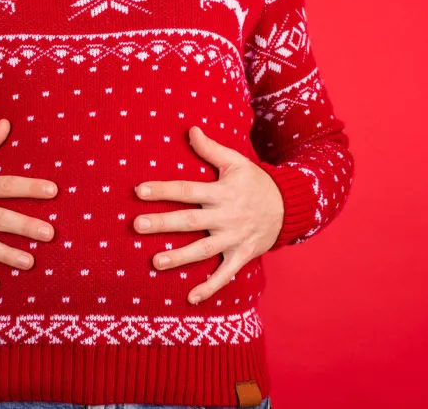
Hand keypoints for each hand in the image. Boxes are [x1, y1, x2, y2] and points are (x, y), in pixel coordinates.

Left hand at [133, 125, 283, 303]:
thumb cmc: (256, 182)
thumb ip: (211, 149)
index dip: (163, 190)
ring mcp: (234, 238)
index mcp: (221, 192)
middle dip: (163, 224)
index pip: (187, 190)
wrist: (291, 206)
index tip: (139, 190)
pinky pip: (225, 274)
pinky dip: (210, 287)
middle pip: (190, 221)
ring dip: (179, 257)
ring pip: (203, 250)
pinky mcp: (242, 255)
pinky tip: (190, 298)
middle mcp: (226, 216)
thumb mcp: (237, 162)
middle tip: (136, 225)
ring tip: (155, 262)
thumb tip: (190, 129)